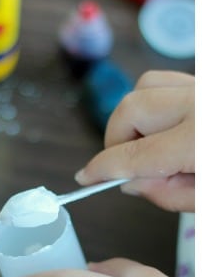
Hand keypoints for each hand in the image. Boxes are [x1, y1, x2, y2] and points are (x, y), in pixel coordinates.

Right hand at [76, 70, 193, 212]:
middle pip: (130, 109)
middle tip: (128, 166)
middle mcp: (198, 104)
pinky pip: (168, 82)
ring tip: (149, 144)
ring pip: (145, 86)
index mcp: (198, 138)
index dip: (101, 169)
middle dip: (116, 139)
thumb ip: (170, 194)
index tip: (86, 178)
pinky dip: (157, 102)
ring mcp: (201, 88)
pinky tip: (167, 128)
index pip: (133, 154)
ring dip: (135, 116)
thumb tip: (134, 181)